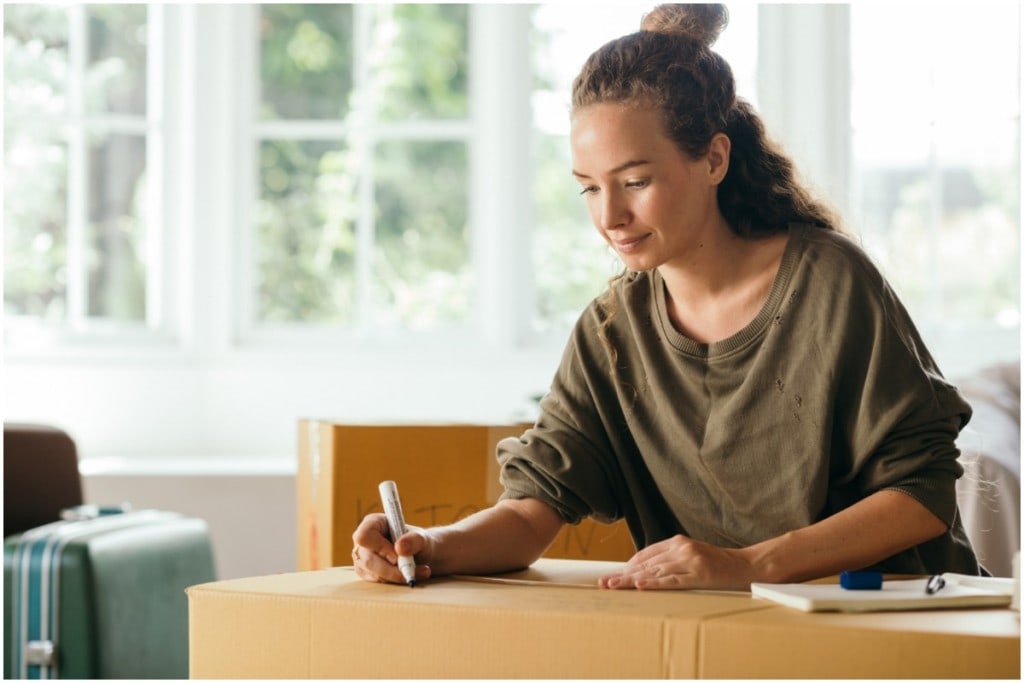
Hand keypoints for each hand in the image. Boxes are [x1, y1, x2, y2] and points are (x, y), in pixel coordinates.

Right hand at [351, 513, 433, 584]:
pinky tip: (407, 575)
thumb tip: (400, 548)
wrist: (421, 554)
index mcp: (373, 523)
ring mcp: (362, 557)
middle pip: (368, 560)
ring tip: (418, 571)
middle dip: (391, 569)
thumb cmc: (418, 541)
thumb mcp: (422, 538)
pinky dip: (395, 581)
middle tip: (411, 569)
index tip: (397, 556)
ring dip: (397, 576)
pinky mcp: (366, 572)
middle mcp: (363, 540)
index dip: (379, 548)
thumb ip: (414, 540)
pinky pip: (377, 581)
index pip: (364, 536)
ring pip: (374, 574)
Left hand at [598, 533, 753, 590]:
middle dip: (624, 574)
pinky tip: (641, 586)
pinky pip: (673, 580)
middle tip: (604, 583)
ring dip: (632, 581)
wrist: (746, 566)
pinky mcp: (700, 574)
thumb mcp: (691, 555)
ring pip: (655, 572)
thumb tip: (644, 572)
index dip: (627, 567)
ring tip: (614, 587)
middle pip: (646, 563)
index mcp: (677, 542)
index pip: (646, 555)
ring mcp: (690, 560)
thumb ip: (670, 560)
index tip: (612, 576)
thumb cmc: (717, 564)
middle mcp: (681, 548)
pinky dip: (655, 584)